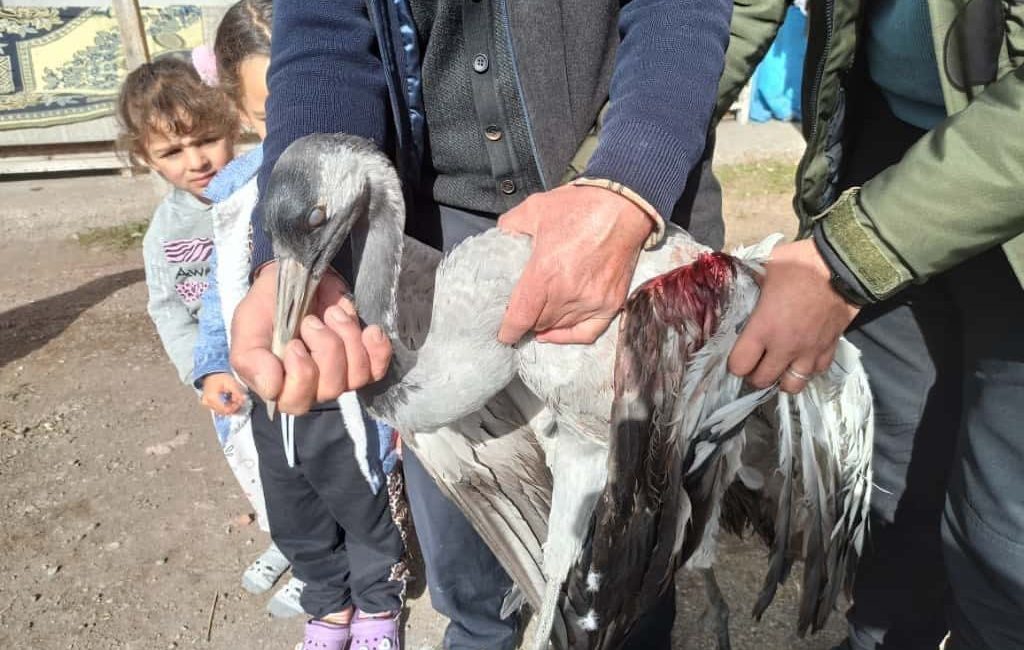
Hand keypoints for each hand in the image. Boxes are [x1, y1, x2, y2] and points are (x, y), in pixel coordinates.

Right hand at [200, 372, 245, 415]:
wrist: (212, 373)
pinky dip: (224, 405)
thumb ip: (237, 393)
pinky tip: (227, 399)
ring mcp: (206, 403)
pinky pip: (218, 408)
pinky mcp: (207, 403)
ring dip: (229, 406)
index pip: (226, 410)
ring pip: (221, 411)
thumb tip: (242, 401)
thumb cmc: (219, 377)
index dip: (235, 407)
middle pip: (224, 412)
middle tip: (237, 400)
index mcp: (212, 398)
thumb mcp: (231, 383)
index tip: (240, 402)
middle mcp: (207, 402)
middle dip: (232, 407)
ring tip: (232, 397)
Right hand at [229, 262, 392, 414]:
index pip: (296, 402)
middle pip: (331, 389)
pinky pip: (378, 368)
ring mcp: (340, 373)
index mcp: (280, 386)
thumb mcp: (247, 329)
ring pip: (357, 376)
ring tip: (333, 313)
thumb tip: (271, 388)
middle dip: (326, 349)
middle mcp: (313, 386)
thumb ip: (250, 360)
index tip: (294, 343)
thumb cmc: (266, 309)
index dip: (301, 375)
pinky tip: (370, 330)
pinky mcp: (363, 358)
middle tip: (311, 321)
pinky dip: (378, 349)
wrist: (292, 277)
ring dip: (348, 339)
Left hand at [497, 184, 651, 344]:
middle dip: (526, 320)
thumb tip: (499, 235)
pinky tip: (557, 332)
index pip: (520, 317)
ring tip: (538, 316)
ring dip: (546, 324)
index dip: (508, 330)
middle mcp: (566, 294)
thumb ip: (510, 225)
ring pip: (559, 326)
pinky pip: (587, 333)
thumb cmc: (579, 207)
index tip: (503, 333)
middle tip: (521, 311)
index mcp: (544, 274)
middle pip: (538, 323)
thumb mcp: (534, 208)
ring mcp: (591, 301)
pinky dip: (570, 336)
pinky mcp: (610, 303)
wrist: (623, 206)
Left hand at [727, 239, 859, 393]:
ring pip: (793, 385)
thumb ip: (749, 283)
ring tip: (779, 366)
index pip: (740, 365)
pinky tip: (802, 357)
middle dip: (755, 375)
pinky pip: (817, 371)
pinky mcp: (830, 348)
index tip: (736, 355)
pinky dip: (808, 368)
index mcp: (764, 328)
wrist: (842, 265)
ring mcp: (810, 351)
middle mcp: (785, 346)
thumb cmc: (800, 265)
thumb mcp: (765, 268)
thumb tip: (735, 283)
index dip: (735, 364)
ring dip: (782, 378)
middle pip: (764, 380)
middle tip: (755, 362)